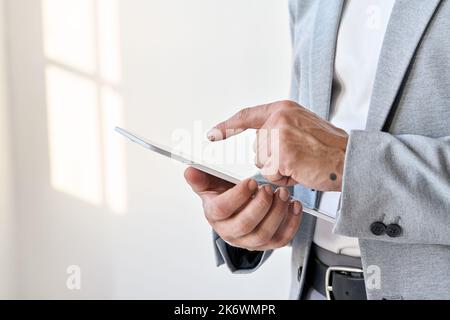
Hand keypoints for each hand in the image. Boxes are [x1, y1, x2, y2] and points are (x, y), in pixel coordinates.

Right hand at [184, 167, 301, 250]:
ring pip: (264, 234)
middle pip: (245, 225)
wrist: (237, 210)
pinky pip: (281, 239)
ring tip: (283, 194)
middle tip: (268, 188)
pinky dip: (291, 223)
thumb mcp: (211, 184)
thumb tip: (189, 170)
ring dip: (277, 213)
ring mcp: (249, 241)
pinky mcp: (267, 243)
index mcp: (215, 216)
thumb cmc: (225, 196)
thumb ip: (201, 177)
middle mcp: (231, 232)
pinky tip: (294, 206)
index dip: (237, 196)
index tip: (250, 182)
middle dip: (260, 205)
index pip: (222, 210)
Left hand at [207, 101, 348, 191]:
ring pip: (263, 162)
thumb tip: (261, 145)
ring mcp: (280, 133)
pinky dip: (285, 178)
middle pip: (257, 148)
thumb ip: (280, 131)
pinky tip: (302, 171)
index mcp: (284, 109)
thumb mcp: (303, 129)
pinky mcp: (283, 152)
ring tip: (302, 164)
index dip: (228, 126)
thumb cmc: (331, 150)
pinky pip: (271, 174)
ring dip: (280, 170)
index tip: (212, 133)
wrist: (352, 160)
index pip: (247, 115)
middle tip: (299, 158)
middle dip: (273, 160)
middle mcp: (280, 117)